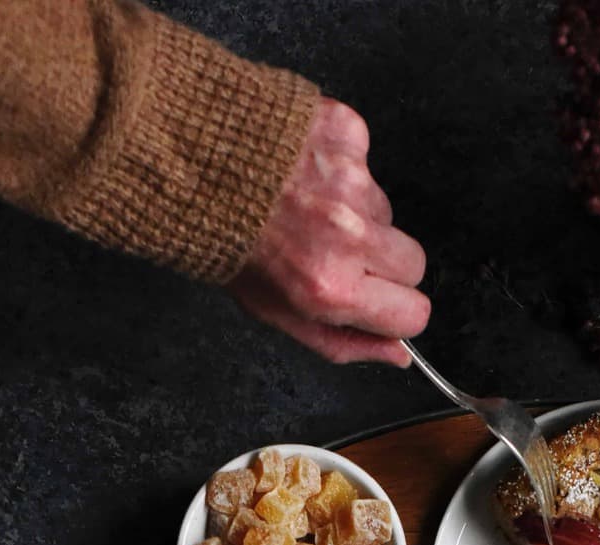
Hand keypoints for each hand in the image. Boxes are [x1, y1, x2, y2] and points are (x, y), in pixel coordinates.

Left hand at [230, 98, 428, 364]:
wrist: (186, 164)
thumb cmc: (226, 243)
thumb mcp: (276, 313)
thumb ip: (342, 343)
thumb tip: (398, 355)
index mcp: (331, 288)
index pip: (413, 313)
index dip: (396, 308)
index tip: (378, 299)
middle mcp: (346, 235)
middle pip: (413, 263)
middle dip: (384, 263)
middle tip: (336, 250)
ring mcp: (350, 181)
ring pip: (387, 212)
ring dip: (356, 211)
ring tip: (305, 204)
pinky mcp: (346, 134)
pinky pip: (367, 162)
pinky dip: (341, 165)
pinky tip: (303, 169)